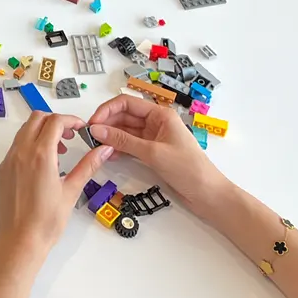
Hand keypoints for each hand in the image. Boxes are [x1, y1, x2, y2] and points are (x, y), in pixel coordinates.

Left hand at [0, 112, 113, 255]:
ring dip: (42, 132)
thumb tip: (103, 150)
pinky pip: (16, 146)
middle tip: (70, 136)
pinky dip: (30, 145)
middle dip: (55, 122)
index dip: (70, 120)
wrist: (20, 240)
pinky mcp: (2, 170)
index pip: (54, 121)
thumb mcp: (72, 191)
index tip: (81, 129)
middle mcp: (21, 152)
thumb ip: (88, 166)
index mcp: (39, 155)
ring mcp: (8, 160)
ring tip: (59, 152)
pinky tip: (43, 165)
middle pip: (36, 119)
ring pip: (24, 131)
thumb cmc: (47, 220)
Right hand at [87, 95, 230, 216]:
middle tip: (90, 137)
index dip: (107, 110)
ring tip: (96, 147)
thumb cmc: (188, 169)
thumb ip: (123, 140)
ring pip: (125, 131)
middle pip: (124, 116)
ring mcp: (153, 138)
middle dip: (106, 124)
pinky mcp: (152, 152)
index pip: (127, 103)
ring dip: (110, 137)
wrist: (208, 195)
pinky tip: (108, 155)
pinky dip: (118, 148)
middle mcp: (155, 123)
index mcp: (160, 114)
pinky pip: (130, 145)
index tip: (92, 123)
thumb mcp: (153, 153)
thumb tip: (96, 130)